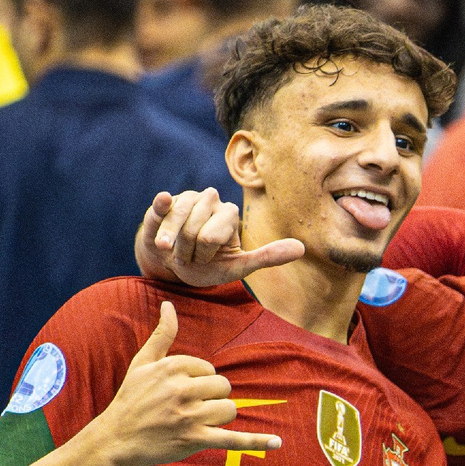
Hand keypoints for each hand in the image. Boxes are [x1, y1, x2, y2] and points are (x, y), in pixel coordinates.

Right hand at [90, 301, 281, 465]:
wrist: (116, 438)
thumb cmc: (131, 399)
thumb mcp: (142, 363)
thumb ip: (162, 335)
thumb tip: (168, 305)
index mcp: (172, 368)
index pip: (209, 369)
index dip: (199, 380)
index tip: (181, 391)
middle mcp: (182, 389)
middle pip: (223, 387)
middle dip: (212, 397)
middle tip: (189, 407)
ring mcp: (189, 416)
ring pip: (229, 409)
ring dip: (219, 416)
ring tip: (198, 421)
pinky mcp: (195, 439)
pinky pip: (232, 439)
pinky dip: (255, 441)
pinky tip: (277, 442)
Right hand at [136, 188, 302, 285]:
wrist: (174, 266)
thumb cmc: (210, 266)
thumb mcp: (240, 266)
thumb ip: (268, 257)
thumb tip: (302, 249)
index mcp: (230, 213)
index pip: (211, 236)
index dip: (204, 254)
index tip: (206, 258)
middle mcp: (210, 199)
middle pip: (194, 231)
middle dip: (189, 251)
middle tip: (190, 255)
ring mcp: (186, 198)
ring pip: (177, 221)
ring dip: (172, 245)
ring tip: (174, 250)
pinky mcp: (164, 203)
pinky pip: (162, 204)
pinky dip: (162, 205)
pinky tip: (163, 202)